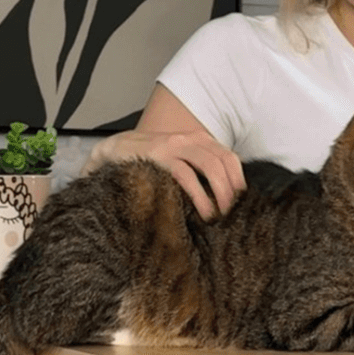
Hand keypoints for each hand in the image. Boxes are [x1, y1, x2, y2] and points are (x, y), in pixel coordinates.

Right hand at [90, 129, 245, 220]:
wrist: (112, 149)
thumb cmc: (151, 160)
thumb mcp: (181, 159)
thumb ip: (200, 170)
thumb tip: (224, 196)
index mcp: (200, 140)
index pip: (230, 158)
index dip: (239, 180)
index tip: (241, 203)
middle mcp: (191, 139)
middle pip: (224, 162)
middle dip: (232, 190)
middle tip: (231, 214)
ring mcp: (174, 146)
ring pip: (210, 166)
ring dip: (220, 193)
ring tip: (219, 216)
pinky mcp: (159, 156)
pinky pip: (187, 175)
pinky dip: (200, 195)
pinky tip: (204, 211)